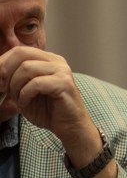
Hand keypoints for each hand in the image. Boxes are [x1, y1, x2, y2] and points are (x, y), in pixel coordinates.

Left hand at [0, 45, 114, 177]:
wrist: (69, 126)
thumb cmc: (48, 110)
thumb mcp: (24, 90)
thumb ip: (13, 78)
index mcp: (47, 59)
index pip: (19, 50)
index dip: (2, 63)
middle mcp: (56, 61)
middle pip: (22, 54)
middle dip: (5, 71)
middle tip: (2, 87)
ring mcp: (62, 71)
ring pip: (26, 68)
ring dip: (15, 85)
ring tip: (18, 98)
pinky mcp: (64, 84)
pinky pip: (36, 83)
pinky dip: (25, 94)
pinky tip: (26, 102)